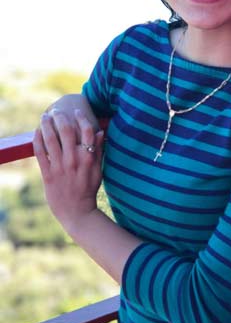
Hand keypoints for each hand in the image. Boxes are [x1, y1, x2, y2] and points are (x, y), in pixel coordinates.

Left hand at [33, 109, 103, 235]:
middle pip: (66, 131)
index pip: (86, 131)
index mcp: (88, 158)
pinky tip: (37, 132)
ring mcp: (59, 167)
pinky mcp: (48, 175)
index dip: (81, 118)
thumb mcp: (98, 170)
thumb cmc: (89, 190)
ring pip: (51, 139)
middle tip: (56, 111)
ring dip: (46, 125)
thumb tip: (101, 132)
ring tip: (44, 116)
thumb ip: (99, 151)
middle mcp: (73, 160)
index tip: (77, 111)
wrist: (77, 211)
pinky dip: (37, 140)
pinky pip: (40, 154)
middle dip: (60, 117)